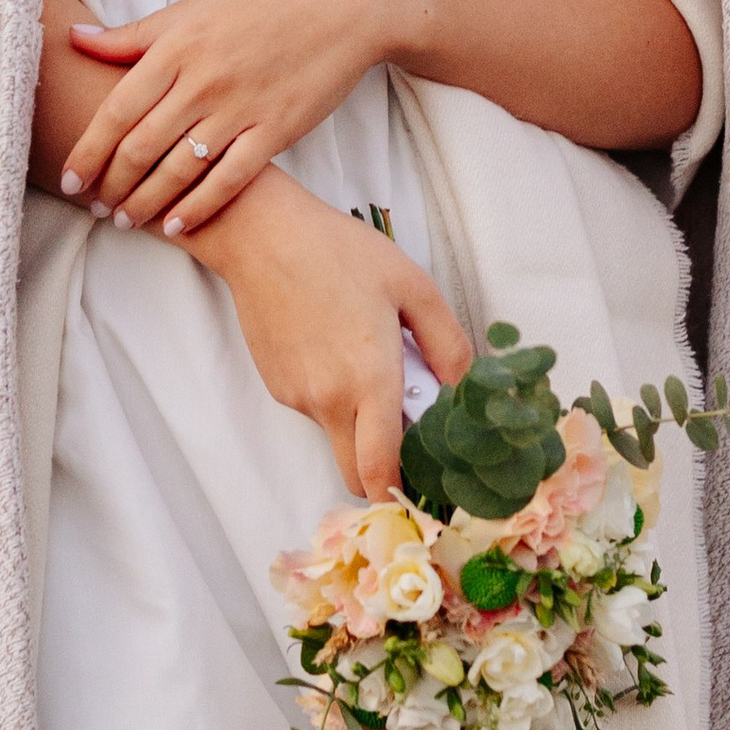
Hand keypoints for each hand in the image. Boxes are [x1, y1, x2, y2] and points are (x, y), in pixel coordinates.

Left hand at [60, 0, 405, 236]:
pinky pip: (228, 180)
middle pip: (141, 146)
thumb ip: (134, 34)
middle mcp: (202, 80)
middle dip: (111, 184)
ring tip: (125, 220)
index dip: (89, 150)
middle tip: (93, 206)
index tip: (69, 178)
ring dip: (145, 202)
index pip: (117, 109)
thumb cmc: (266, 0)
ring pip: (178, 169)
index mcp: (176, 46)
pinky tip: (176, 226)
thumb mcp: (194, 7)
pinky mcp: (275, 131)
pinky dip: (198, 208)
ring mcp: (240, 108)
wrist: (344, 5)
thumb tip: (74, 37)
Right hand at [188, 171, 469, 499]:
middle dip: (382, 475)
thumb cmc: (340, 253)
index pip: (381, 471)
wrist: (262, 235)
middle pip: (355, 475)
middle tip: (407, 435)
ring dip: (359, 420)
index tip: (427, 491)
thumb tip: (468, 388)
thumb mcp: (412, 286)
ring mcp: (297, 396)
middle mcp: (328, 400)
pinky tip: (335, 345)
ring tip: (367, 357)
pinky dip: (333, 396)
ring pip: (337, 435)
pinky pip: (315, 408)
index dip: (404, 494)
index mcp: (368, 381)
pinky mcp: (276, 385)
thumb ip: (448, 344)